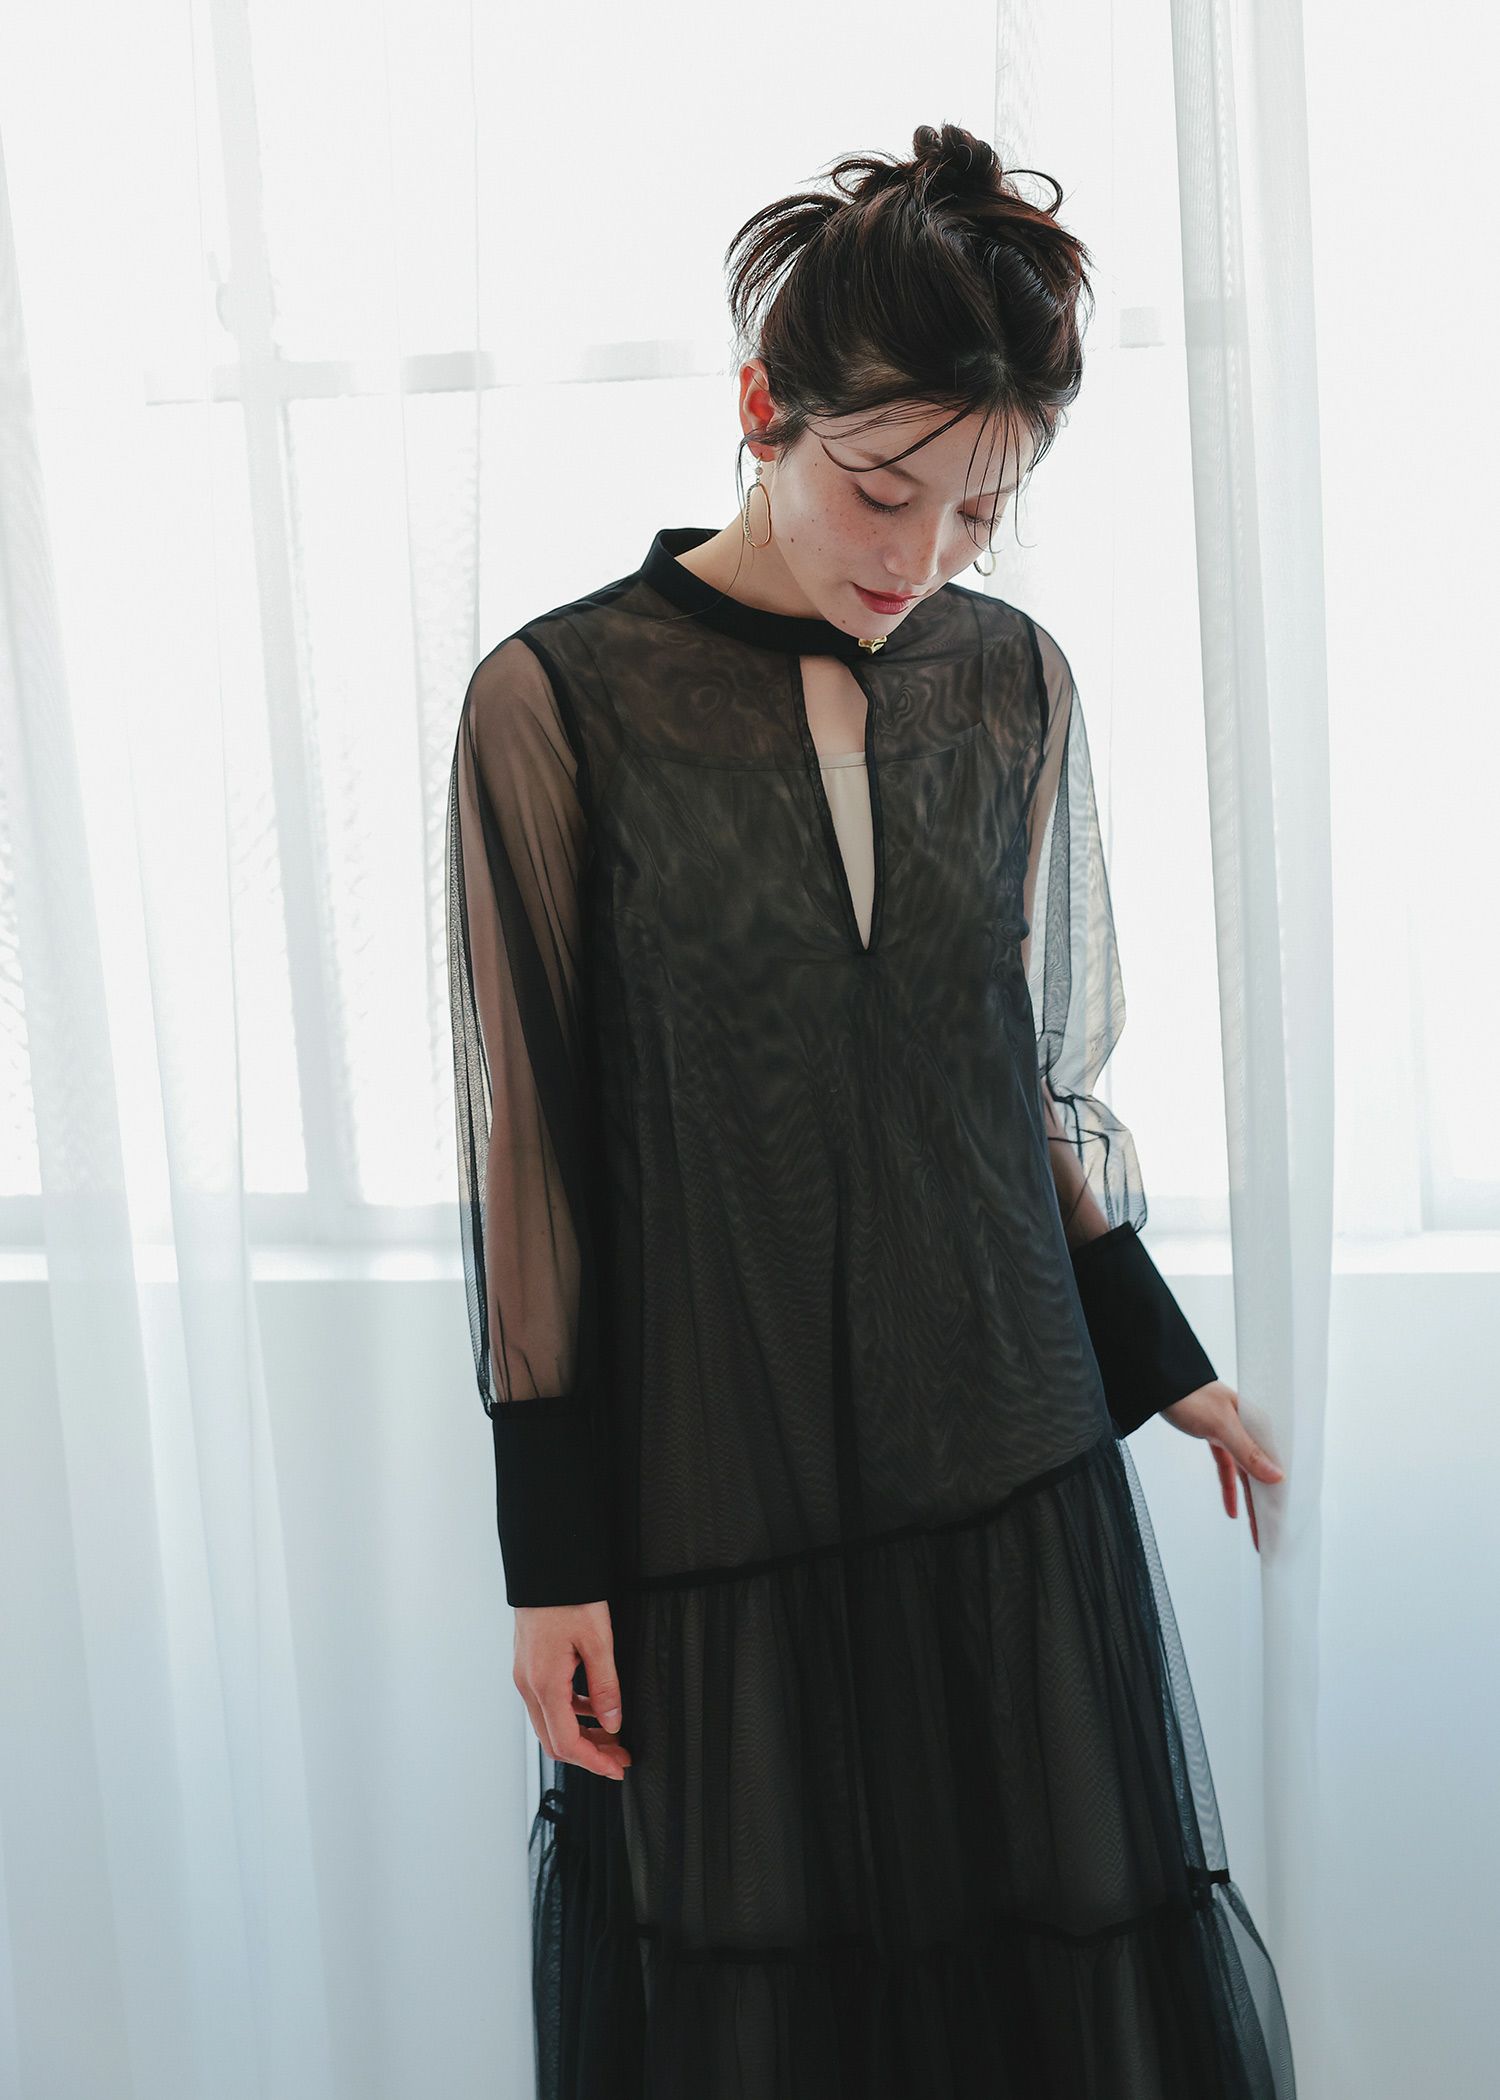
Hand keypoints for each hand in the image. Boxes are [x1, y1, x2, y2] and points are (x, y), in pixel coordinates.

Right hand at [512, 1599, 632, 1780]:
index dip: (594, 1761)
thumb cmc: (569, 1597)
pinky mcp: (528, 1666)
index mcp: (545, 1683)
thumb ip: (606, 1687)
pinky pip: (547, 1703)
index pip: (567, 1742)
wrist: (544, 1566)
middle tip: (620, 1756)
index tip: (617, 1768)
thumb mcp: (598, 1641)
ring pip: (549, 1723)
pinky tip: (594, 1707)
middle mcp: (528, 1685)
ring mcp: (524, 1676)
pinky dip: (571, 1714)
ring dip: (580, 1735)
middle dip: (589, 1754)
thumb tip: (613, 1723)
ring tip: (612, 1735)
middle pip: (555, 1740)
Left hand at [1159, 1380, 1285, 1554]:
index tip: (1288, 1517)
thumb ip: (1248, 1452)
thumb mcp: (1221, 1426)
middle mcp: (1249, 1429)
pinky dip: (1229, 1489)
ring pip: (1245, 1476)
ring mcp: (1232, 1434)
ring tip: (1258, 1532)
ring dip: (1249, 1502)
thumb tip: (1278, 1477)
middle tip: (1274, 1535)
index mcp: (1257, 1422)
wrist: (1159, 1381)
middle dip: (1268, 1505)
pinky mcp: (1216, 1437)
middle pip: (1262, 1473)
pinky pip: (1228, 1469)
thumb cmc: (1190, 1395)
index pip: (1278, 1462)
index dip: (1283, 1490)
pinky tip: (1232, 1510)